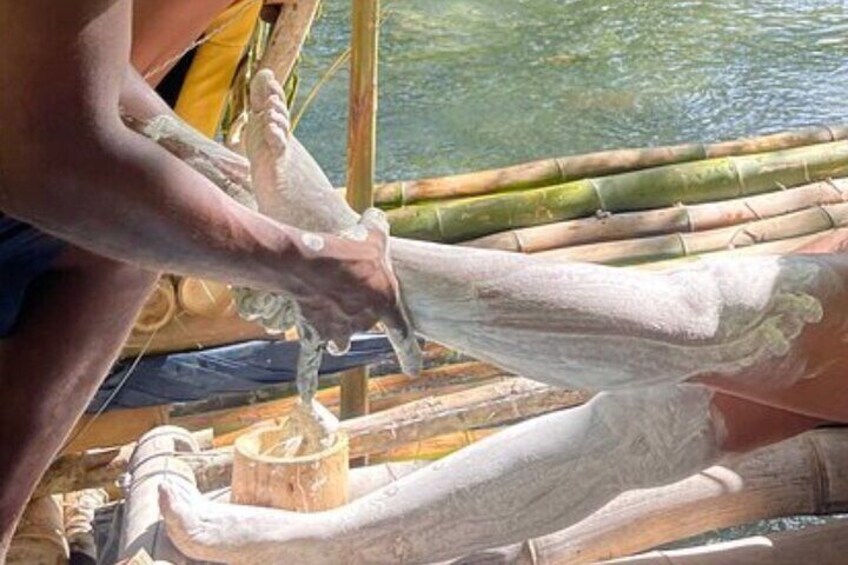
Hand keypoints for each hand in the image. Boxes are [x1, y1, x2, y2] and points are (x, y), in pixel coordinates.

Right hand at [291, 215, 418, 372]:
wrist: (308, 262)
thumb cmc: (346, 248)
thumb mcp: (372, 232)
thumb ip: (378, 228)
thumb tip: (377, 218)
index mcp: (385, 304)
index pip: (403, 335)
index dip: (410, 354)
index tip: (413, 370)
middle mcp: (364, 322)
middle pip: (364, 322)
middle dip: (357, 305)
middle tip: (346, 278)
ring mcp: (338, 330)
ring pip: (342, 338)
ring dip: (340, 329)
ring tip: (333, 308)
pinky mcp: (314, 331)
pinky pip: (311, 360)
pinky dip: (309, 379)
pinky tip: (307, 398)